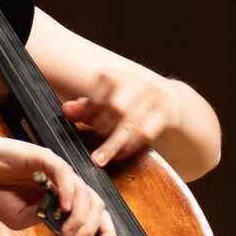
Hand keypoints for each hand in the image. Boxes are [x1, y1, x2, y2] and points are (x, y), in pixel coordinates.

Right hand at [0, 129, 117, 235]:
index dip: (104, 231)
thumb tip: (59, 222)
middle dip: (91, 228)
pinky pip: (64, 174)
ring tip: (65, 231)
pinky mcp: (45, 158)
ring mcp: (56, 170)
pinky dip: (69, 192)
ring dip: (79, 217)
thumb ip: (40, 220)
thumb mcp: (18, 219)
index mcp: (61, 198)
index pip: (93, 213)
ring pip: (84, 192)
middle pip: (96, 204)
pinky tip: (63, 208)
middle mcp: (64, 184)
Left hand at [60, 66, 183, 167]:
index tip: (87, 125)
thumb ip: (86, 107)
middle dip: (103, 130)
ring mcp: (154, 96)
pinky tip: (120, 154)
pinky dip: (130, 146)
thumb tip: (65, 110)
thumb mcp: (107, 101)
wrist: (169, 101)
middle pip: (116, 108)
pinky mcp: (166, 111)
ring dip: (113, 144)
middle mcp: (136, 82)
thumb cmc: (131, 102)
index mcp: (118, 76)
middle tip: (93, 146)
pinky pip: (146, 132)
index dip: (91, 112)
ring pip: (131, 123)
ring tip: (99, 159)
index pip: (99, 92)